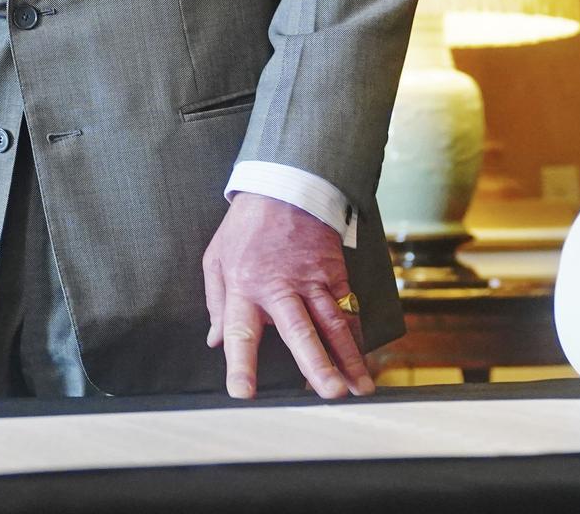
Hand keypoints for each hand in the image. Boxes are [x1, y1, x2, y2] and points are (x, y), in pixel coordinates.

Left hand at [203, 191, 372, 399]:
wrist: (285, 187)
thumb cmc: (246, 225)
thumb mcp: (216, 257)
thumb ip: (216, 301)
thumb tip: (215, 340)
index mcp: (244, 286)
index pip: (239, 332)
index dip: (240, 365)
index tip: (243, 393)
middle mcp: (280, 288)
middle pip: (300, 331)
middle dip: (316, 364)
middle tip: (330, 392)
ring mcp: (311, 281)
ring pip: (333, 325)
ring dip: (349, 358)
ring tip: (361, 387)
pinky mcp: (334, 274)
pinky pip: (347, 309)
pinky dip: (356, 335)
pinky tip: (363, 358)